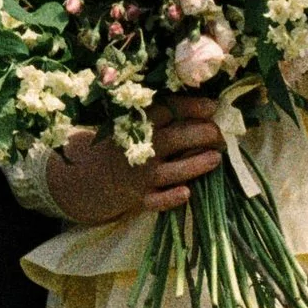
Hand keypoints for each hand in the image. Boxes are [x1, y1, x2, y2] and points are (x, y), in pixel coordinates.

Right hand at [46, 97, 227, 224]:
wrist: (88, 179)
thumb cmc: (121, 147)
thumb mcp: (132, 126)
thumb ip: (161, 117)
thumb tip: (206, 109)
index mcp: (138, 125)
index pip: (168, 110)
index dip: (192, 107)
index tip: (213, 106)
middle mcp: (141, 148)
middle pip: (177, 138)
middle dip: (203, 134)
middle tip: (220, 132)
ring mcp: (140, 176)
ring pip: (173, 170)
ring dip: (196, 164)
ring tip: (216, 158)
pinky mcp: (139, 199)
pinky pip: (157, 201)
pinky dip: (170, 197)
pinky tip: (186, 192)